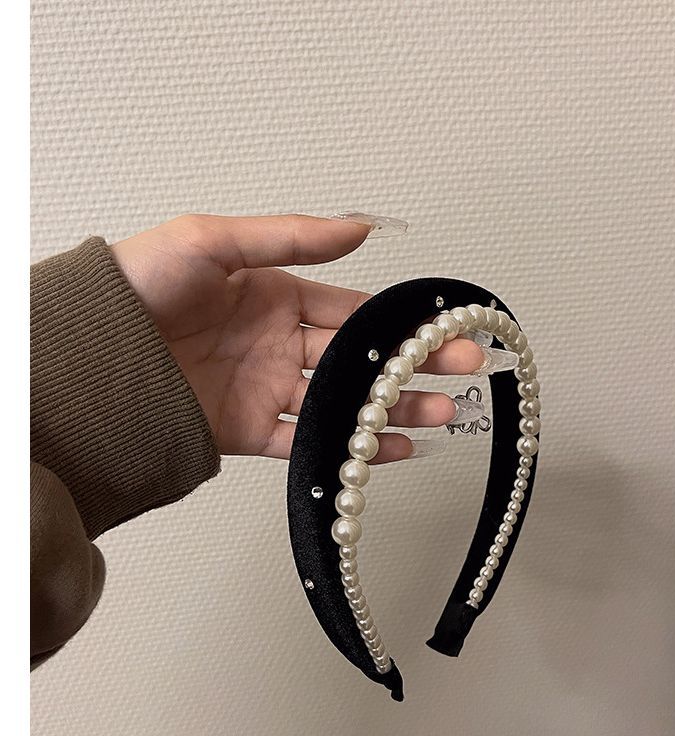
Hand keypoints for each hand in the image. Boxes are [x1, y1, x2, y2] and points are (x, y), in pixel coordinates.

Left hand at [110, 213, 482, 461]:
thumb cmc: (139, 286)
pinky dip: (348, 449)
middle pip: (362, 359)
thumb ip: (289, 237)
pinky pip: (307, 442)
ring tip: (443, 414)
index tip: (443, 326)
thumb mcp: (213, 241)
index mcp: (277, 296)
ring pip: (344, 403)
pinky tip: (390, 450)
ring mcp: (268, 389)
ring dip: (395, 411)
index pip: (354, 309)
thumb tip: (360, 227)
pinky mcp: (248, 431)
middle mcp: (279, 344)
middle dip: (415, 365)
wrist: (88, 354)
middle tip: (465, 370)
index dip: (400, 319)